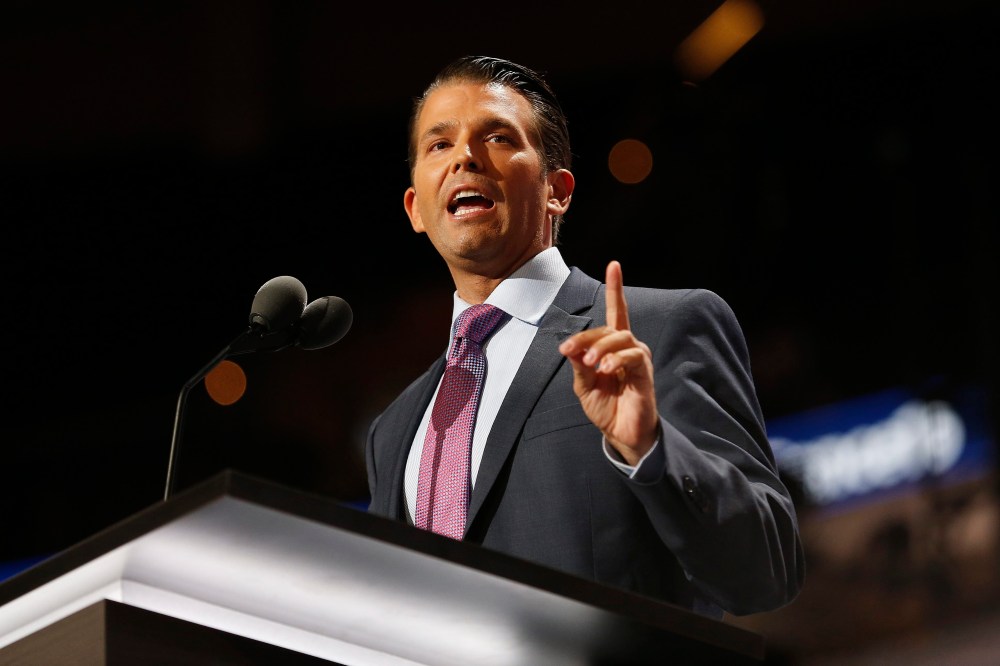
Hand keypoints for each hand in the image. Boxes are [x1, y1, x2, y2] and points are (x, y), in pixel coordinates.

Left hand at [559, 261, 658, 465]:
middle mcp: (628, 347)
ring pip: (621, 338)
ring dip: (601, 348)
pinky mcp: (645, 372)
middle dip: (586, 338)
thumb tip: (568, 347)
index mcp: (612, 347)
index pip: (616, 312)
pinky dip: (616, 359)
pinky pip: (633, 356)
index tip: (614, 265)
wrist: (621, 433)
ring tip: (590, 364)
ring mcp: (638, 358)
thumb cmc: (605, 407)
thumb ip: (578, 364)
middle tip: (571, 351)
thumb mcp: (583, 385)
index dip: (616, 288)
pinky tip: (605, 370)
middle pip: (609, 328)